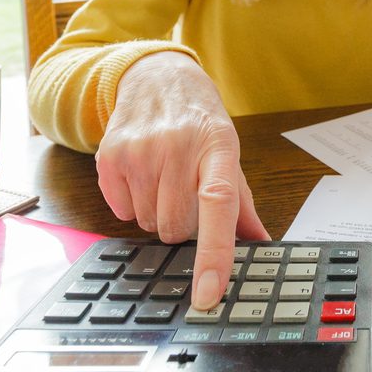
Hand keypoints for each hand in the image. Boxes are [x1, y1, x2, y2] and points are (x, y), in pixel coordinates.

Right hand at [95, 51, 269, 309]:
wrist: (156, 77)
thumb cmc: (199, 120)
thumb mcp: (228, 151)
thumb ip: (242, 202)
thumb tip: (262, 244)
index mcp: (218, 147)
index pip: (218, 206)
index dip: (214, 255)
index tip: (208, 294)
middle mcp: (177, 146)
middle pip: (177, 227)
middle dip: (184, 223)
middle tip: (186, 192)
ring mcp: (140, 150)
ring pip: (147, 224)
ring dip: (157, 213)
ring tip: (164, 178)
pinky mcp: (109, 155)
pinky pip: (121, 212)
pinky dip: (131, 204)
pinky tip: (142, 175)